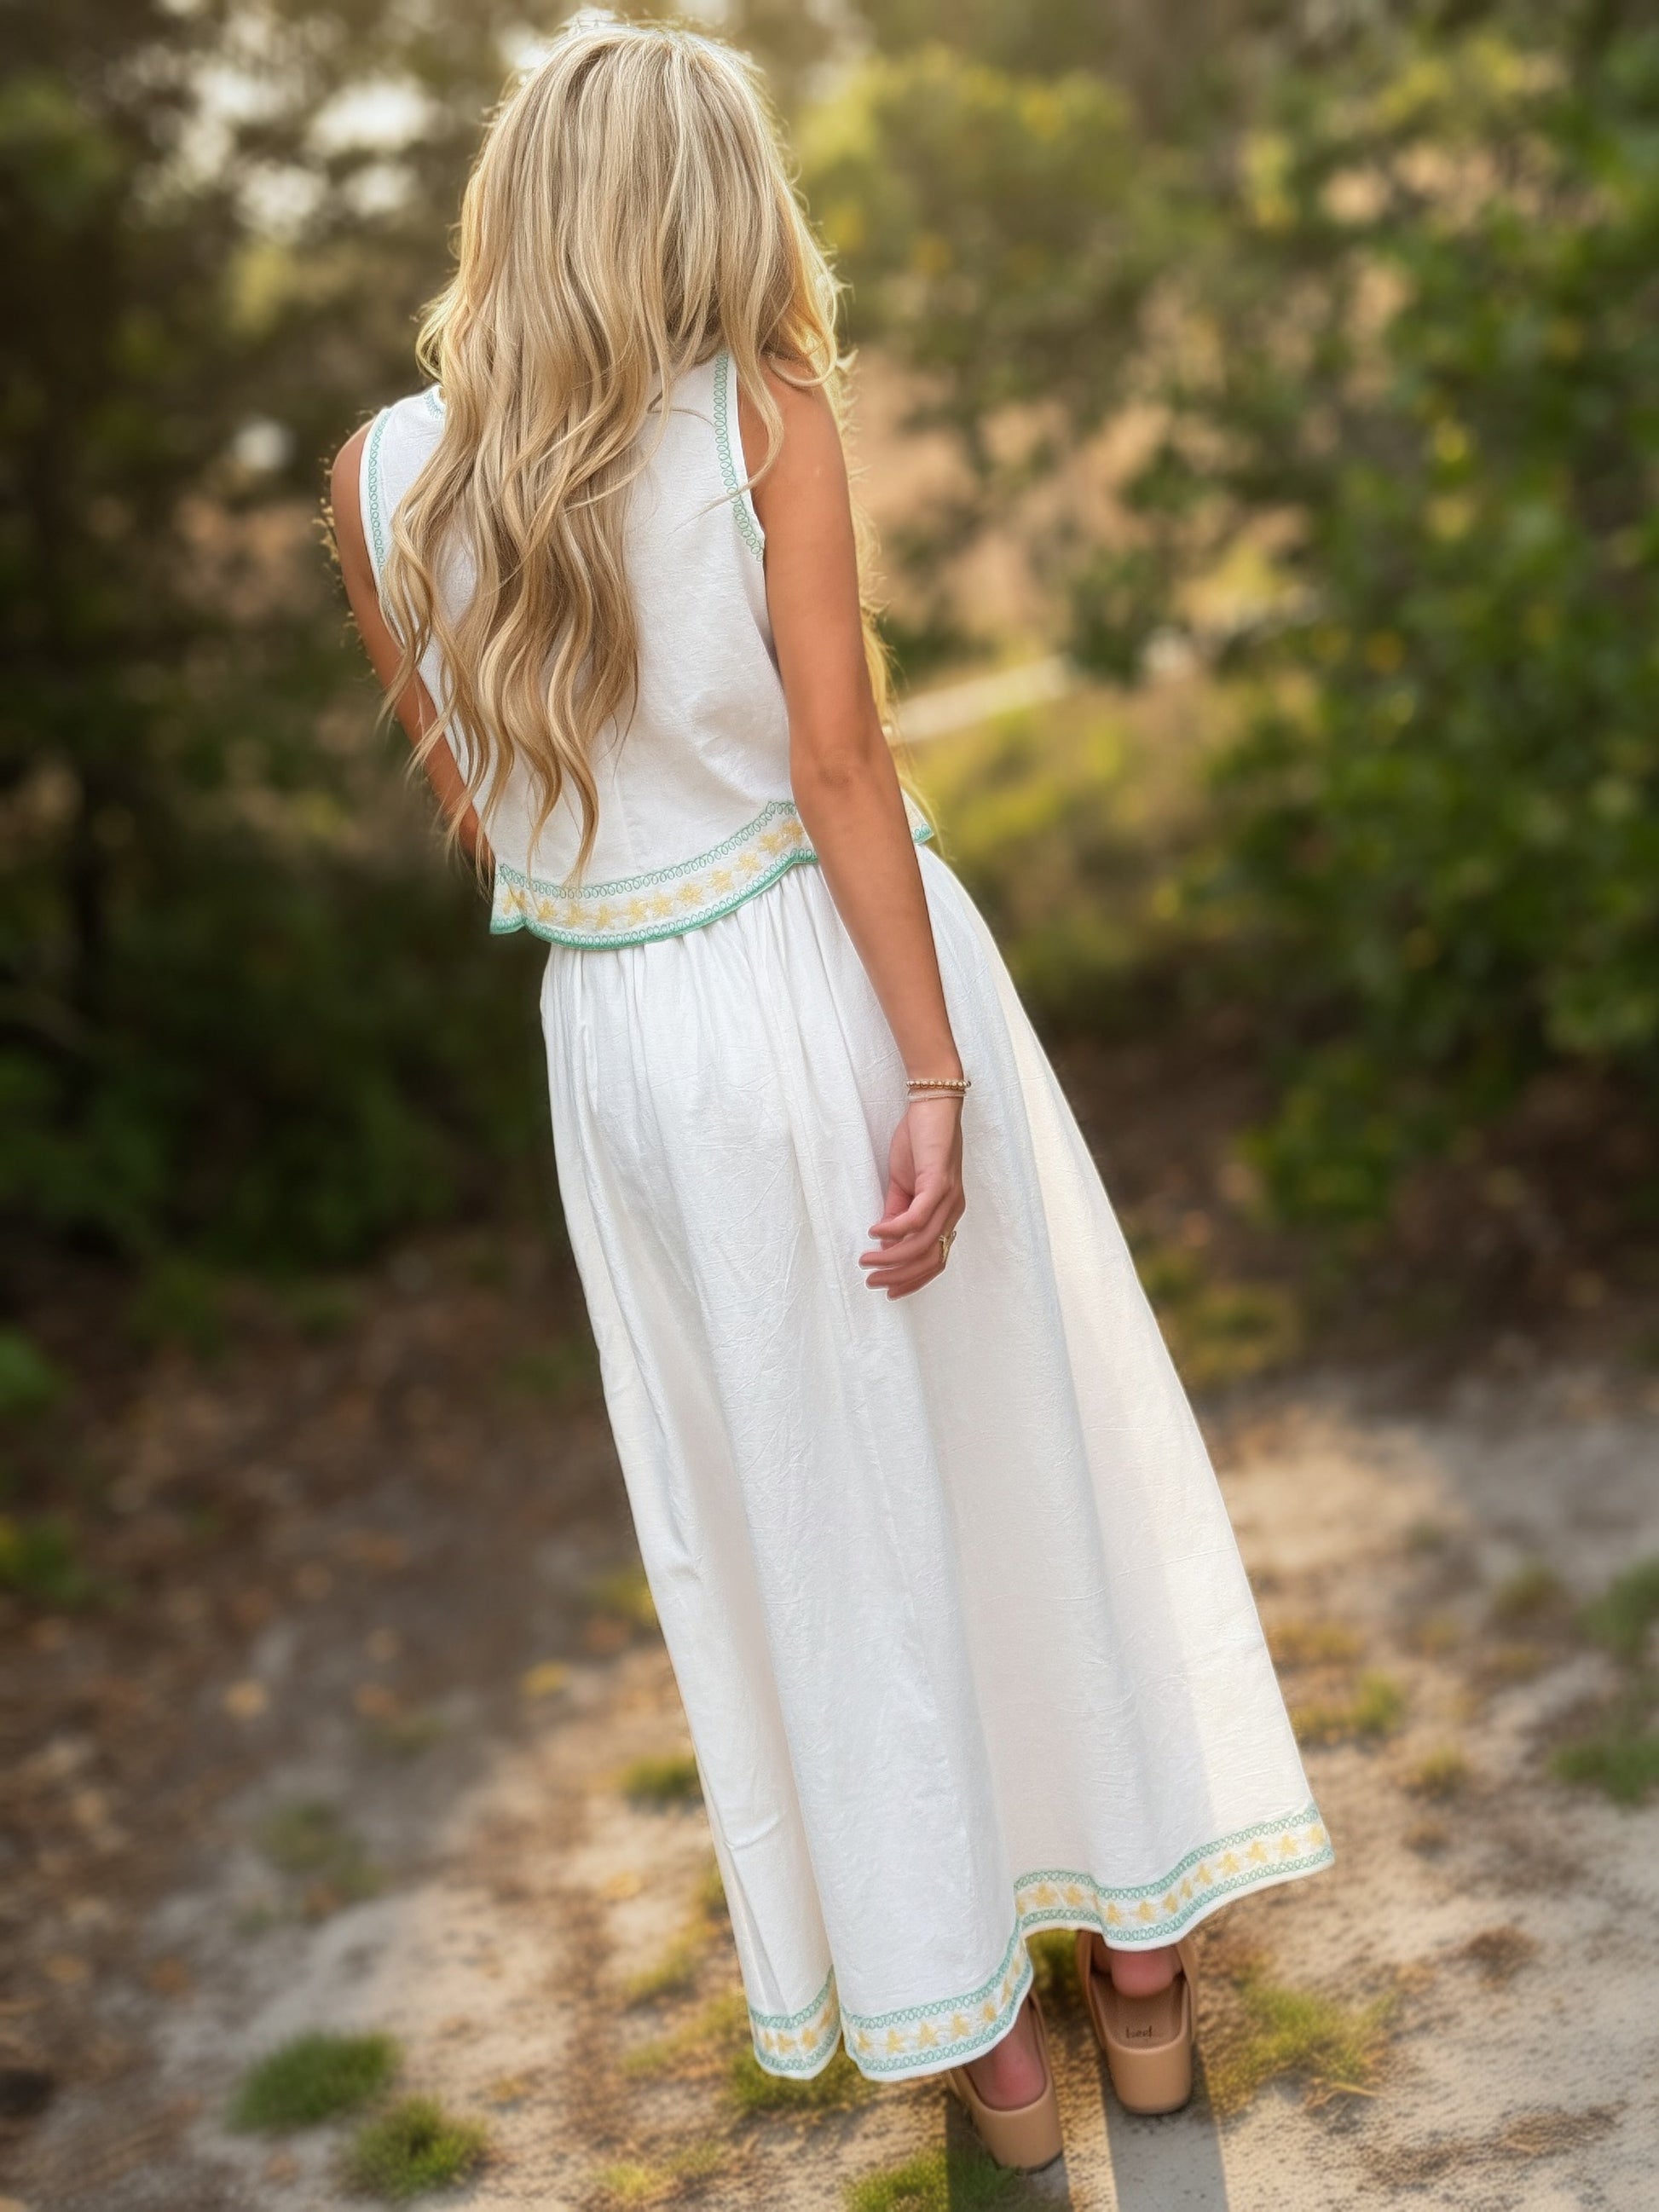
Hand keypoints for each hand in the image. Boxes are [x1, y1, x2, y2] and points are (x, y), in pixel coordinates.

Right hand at [859, 1096, 965, 1297]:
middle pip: (929, 1259)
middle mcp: (953, 1211)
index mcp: (947, 1214)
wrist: (932, 1104)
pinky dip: (895, 1230)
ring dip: (892, 1257)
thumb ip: (896, 1212)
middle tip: (873, 1281)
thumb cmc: (919, 1141)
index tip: (889, 1290)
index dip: (913, 1280)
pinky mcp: (939, 1183)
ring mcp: (949, 1199)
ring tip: (867, 1259)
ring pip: (922, 1244)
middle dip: (899, 1276)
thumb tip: (885, 1242)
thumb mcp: (904, 1184)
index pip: (935, 1259)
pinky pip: (917, 1218)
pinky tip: (876, 1231)